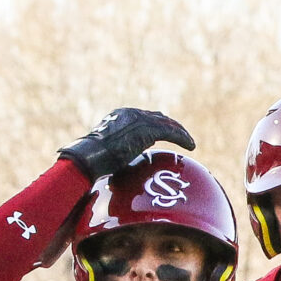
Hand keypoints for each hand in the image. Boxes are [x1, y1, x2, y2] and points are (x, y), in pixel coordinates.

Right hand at [59, 108, 193, 180]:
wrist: (90, 156)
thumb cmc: (93, 160)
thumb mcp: (108, 153)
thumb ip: (119, 153)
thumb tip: (120, 166)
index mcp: (120, 116)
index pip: (144, 118)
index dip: (157, 126)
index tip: (166, 135)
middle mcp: (132, 114)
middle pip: (158, 117)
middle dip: (172, 127)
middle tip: (182, 137)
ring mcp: (140, 119)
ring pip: (167, 124)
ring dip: (180, 133)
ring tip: (190, 143)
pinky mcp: (148, 129)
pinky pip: (171, 132)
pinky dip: (182, 138)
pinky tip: (190, 146)